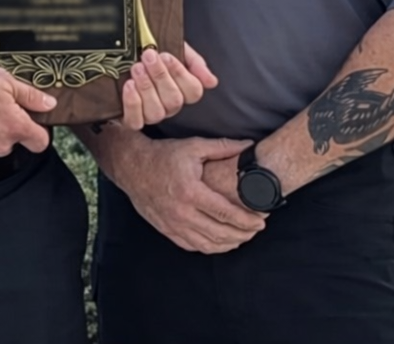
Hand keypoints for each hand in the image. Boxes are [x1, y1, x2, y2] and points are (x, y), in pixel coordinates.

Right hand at [110, 135, 264, 252]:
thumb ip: (223, 147)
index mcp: (191, 192)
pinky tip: (220, 242)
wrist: (132, 166)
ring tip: (243, 237)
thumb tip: (249, 146)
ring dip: (229, 244)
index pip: (226, 213)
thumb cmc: (164, 155)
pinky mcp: (167, 230)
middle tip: (256, 230)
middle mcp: (182, 212)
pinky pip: (192, 246)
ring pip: (207, 244)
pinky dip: (210, 247)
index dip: (246, 220)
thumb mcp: (193, 146)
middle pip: (220, 233)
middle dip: (243, 234)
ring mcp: (173, 224)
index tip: (261, 221)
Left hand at [120, 42, 218, 130]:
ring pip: (156, 112)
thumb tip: (212, 82)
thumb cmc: (154, 50)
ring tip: (137, 68)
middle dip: (160, 75)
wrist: (128, 49)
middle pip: (174, 100)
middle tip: (148, 56)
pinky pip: (136, 121)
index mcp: (184, 90)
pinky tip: (129, 85)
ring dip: (146, 87)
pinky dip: (133, 103)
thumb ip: (196, 63)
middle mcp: (170, 105)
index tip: (166, 55)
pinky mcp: (133, 118)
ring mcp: (153, 114)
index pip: (193, 92)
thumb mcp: (178, 49)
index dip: (180, 74)